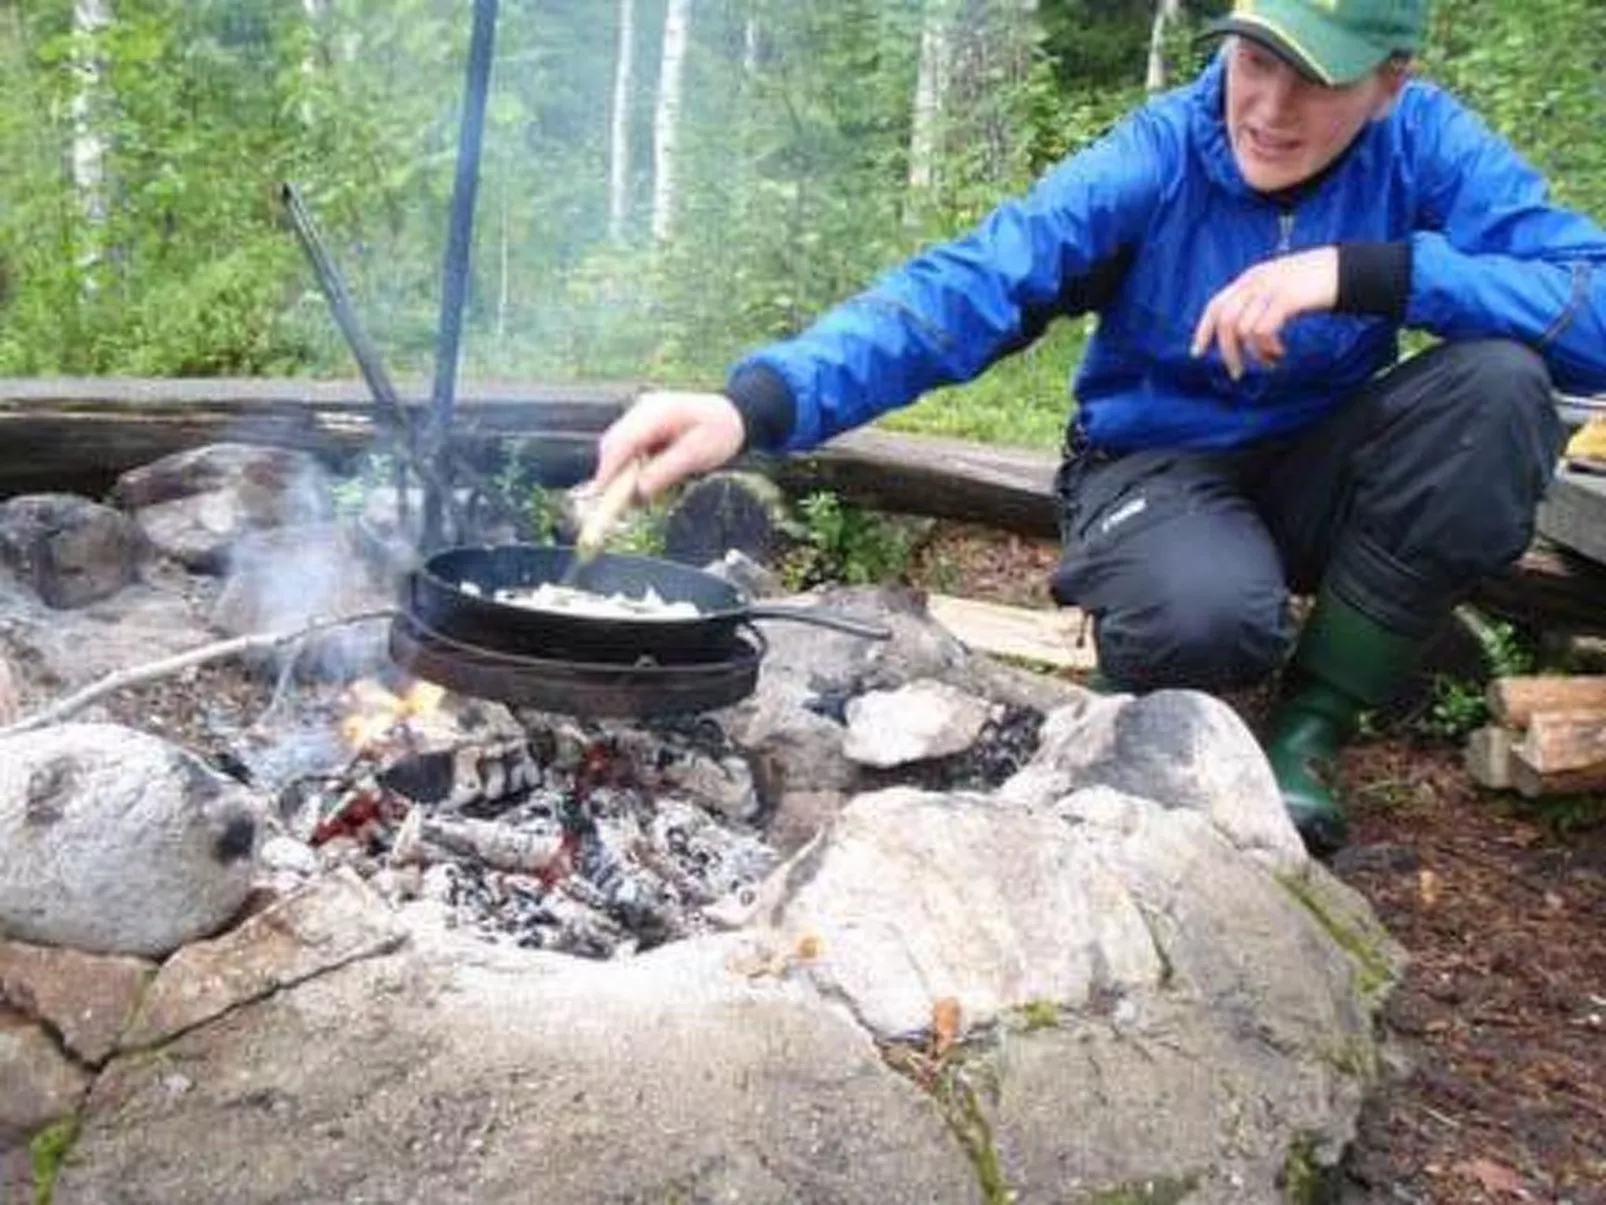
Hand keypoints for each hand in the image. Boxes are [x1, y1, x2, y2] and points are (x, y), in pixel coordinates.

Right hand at [588, 389, 746, 500]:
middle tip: (612, 503)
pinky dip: (629, 463)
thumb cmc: (720, 432)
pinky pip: (628, 444)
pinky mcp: (643, 420)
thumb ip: (666, 470)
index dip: (608, 470)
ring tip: (630, 494)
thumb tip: (639, 490)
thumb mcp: (698, 455)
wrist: (734, 414)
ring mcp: (642, 411)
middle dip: (610, 473)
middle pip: (613, 443)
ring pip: (617, 444)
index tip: (601, 496)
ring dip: (620, 470)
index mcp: (657, 412)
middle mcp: (643, 408)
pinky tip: (641, 477)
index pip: (622, 441)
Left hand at [1190, 247, 1338, 379]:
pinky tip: (1280, 353)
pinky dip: (1267, 348)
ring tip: (1270, 360)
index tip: (1197, 353)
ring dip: (1254, 354)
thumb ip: (1259, 300)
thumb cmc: (1317, 282)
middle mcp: (1256, 281)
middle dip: (1227, 352)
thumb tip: (1243, 331)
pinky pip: (1262, 330)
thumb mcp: (1281, 285)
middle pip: (1225, 321)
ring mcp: (1271, 288)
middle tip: (1237, 373)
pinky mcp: (1287, 298)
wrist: (1350, 268)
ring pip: (1242, 329)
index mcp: (1251, 278)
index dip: (1203, 330)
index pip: (1216, 305)